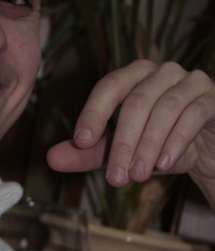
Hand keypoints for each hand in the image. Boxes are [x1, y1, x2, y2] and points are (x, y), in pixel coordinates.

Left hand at [46, 59, 214, 209]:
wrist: (209, 150)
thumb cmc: (161, 144)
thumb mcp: (123, 151)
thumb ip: (90, 153)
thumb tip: (51, 158)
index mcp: (135, 76)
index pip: (109, 86)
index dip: (94, 112)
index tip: (81, 142)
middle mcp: (162, 71)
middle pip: (136, 101)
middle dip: (123, 142)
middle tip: (115, 179)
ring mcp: (191, 81)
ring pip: (165, 108)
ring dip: (148, 145)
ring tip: (137, 176)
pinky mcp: (213, 98)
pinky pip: (193, 114)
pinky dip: (176, 141)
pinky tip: (164, 165)